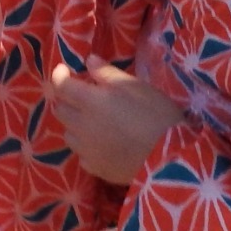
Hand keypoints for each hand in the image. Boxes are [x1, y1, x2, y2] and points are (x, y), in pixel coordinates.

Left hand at [46, 55, 185, 184]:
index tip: (65, 71)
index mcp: (90, 101)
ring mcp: (86, 150)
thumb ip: (108, 74)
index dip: (59, 76)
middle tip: (82, 96)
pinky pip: (82, 155)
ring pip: (68, 134)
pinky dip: (86, 148)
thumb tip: (89, 61)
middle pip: (60, 110)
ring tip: (92, 122)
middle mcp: (81, 125)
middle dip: (67, 100)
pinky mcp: (96, 169)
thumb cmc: (156, 115)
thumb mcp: (136, 86)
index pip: (61, 86)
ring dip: (75, 125)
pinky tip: (101, 145)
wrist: (170, 159)